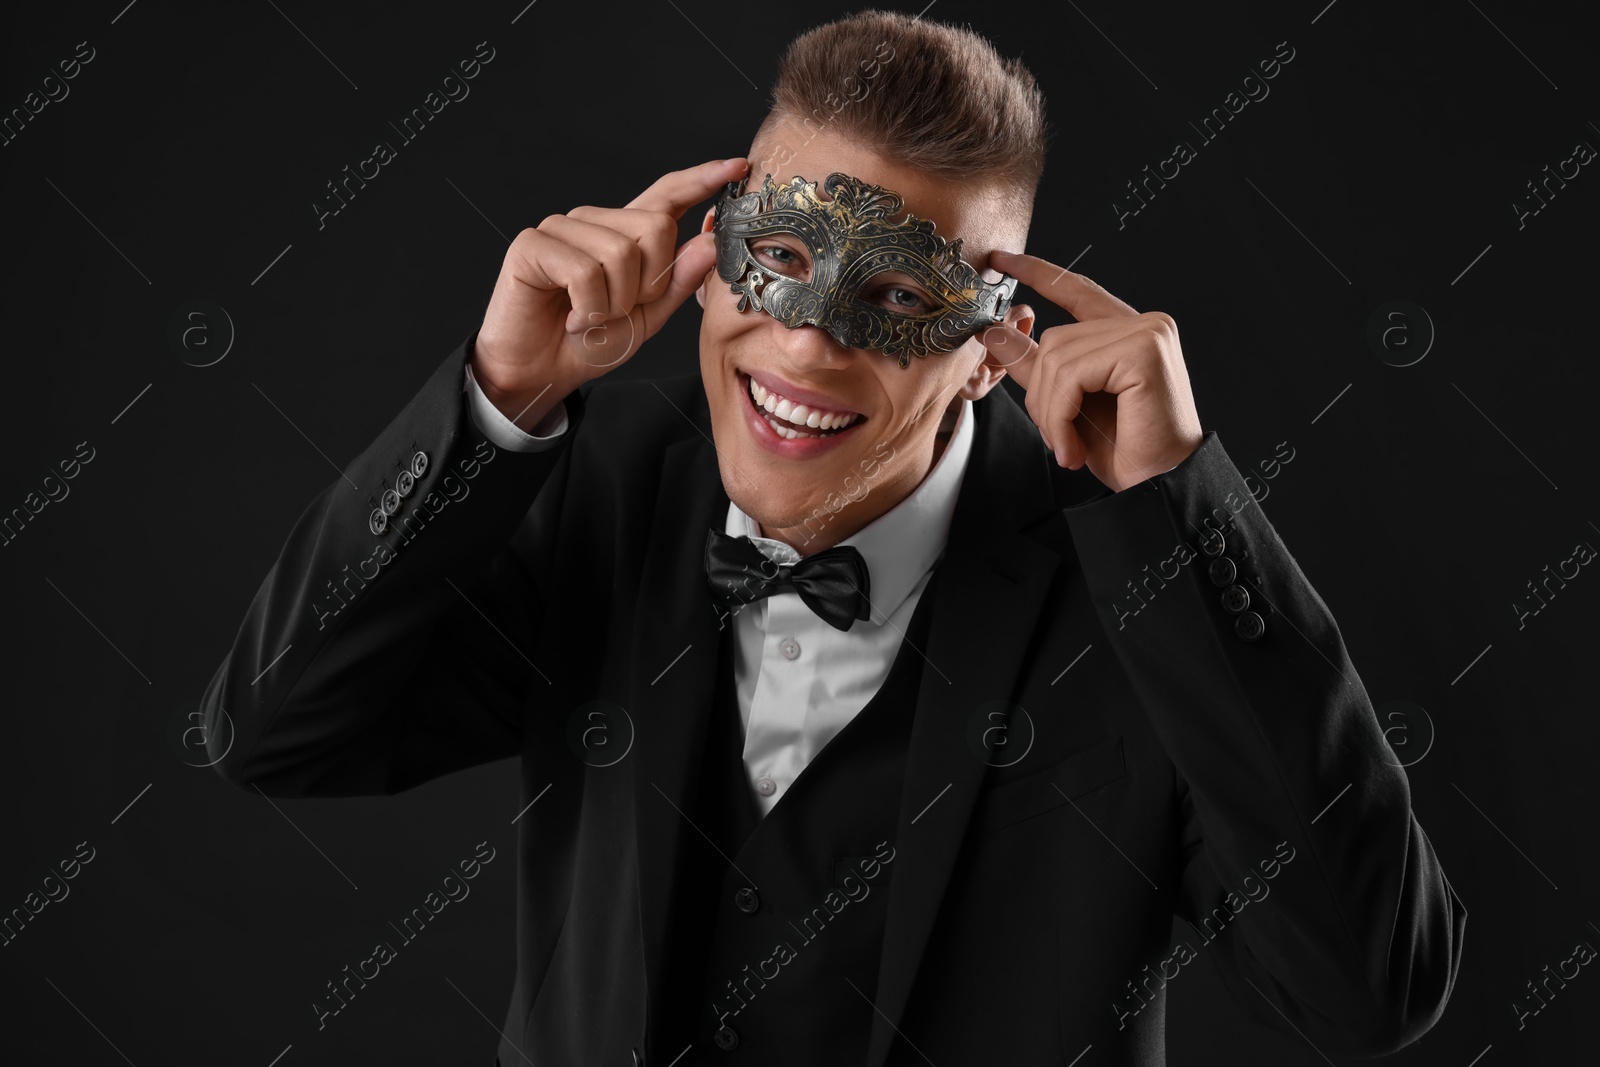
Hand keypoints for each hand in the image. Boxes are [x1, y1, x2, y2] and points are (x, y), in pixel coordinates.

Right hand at [472, 156, 749, 428]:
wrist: (541, 373)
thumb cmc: (590, 342)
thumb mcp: (648, 316)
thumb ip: (678, 280)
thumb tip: (710, 241)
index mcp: (624, 234)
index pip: (668, 194)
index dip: (702, 179)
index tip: (738, 166)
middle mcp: (594, 222)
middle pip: (655, 227)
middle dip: (649, 282)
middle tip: (619, 309)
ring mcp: (562, 228)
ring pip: (620, 252)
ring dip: (614, 302)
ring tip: (591, 316)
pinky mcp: (533, 244)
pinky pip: (584, 271)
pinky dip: (586, 308)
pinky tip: (571, 317)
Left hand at [979, 250, 1202, 491]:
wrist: (1157, 487)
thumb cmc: (1123, 450)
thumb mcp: (1067, 403)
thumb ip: (1036, 366)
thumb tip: (995, 331)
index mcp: (1127, 332)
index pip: (1076, 290)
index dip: (1037, 273)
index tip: (1001, 260)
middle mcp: (1144, 323)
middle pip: (1054, 338)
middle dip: (1041, 394)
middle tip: (1056, 437)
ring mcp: (1148, 332)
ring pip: (1057, 356)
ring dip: (1050, 411)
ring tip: (1067, 445)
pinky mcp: (1144, 349)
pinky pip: (1072, 373)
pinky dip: (1060, 413)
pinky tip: (1073, 445)